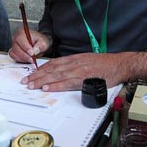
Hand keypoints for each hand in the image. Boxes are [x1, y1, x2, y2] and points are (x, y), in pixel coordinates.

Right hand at [9, 28, 50, 63]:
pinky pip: (13, 57)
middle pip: (16, 47)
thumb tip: (35, 51)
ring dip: (23, 58)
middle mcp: (16, 38)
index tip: (32, 53)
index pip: (21, 39)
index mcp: (23, 32)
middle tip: (32, 59)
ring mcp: (13, 45)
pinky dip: (20, 60)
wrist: (38, 43)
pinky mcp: (13, 51)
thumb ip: (40, 46)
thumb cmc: (39, 41)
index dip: (26, 47)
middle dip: (25, 55)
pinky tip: (26, 60)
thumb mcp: (43, 42)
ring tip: (31, 60)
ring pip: (14, 53)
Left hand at [20, 51, 146, 91]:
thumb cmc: (106, 64)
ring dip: (42, 81)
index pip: (53, 63)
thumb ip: (75, 65)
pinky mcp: (84, 79)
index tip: (31, 74)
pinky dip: (56, 86)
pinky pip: (67, 83)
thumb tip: (64, 71)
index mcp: (75, 58)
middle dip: (37, 76)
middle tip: (25, 81)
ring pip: (56, 76)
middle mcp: (74, 63)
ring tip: (31, 85)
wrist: (120, 64)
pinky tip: (47, 88)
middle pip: (51, 69)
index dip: (41, 69)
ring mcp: (79, 70)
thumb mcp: (87, 60)